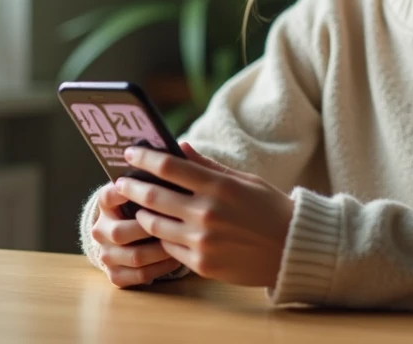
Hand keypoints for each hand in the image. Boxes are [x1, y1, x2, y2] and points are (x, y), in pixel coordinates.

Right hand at [88, 181, 182, 287]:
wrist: (133, 236)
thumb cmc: (149, 204)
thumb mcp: (149, 187)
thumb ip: (162, 173)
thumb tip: (184, 149)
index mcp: (106, 203)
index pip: (109, 196)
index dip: (125, 193)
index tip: (148, 189)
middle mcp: (101, 229)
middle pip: (121, 232)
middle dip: (150, 228)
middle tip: (176, 222)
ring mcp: (107, 254)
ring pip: (134, 256)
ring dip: (160, 250)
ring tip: (182, 241)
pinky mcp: (116, 275)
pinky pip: (140, 275)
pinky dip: (161, 268)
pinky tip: (177, 257)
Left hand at [113, 142, 294, 287]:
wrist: (293, 249)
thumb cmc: (269, 209)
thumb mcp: (244, 180)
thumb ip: (208, 166)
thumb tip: (178, 147)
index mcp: (218, 186)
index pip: (168, 167)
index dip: (144, 158)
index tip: (130, 153)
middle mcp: (207, 213)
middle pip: (153, 196)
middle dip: (130, 187)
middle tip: (120, 182)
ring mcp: (202, 241)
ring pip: (155, 225)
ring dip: (141, 213)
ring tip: (136, 207)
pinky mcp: (201, 264)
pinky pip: (169, 248)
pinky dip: (160, 237)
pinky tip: (157, 230)